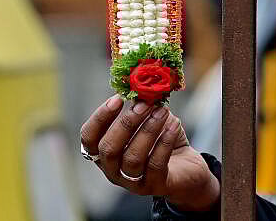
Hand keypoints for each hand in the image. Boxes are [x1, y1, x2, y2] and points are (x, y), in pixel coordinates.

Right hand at [79, 96, 219, 211]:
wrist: (186, 169)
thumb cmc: (158, 141)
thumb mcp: (144, 122)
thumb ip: (137, 108)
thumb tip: (137, 87)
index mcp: (102, 152)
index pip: (89, 138)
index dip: (100, 118)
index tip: (117, 99)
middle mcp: (111, 170)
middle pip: (109, 149)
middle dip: (126, 123)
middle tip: (143, 104)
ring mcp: (132, 182)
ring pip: (133, 157)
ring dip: (148, 130)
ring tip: (162, 111)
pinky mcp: (154, 187)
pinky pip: (156, 164)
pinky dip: (164, 141)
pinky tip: (174, 125)